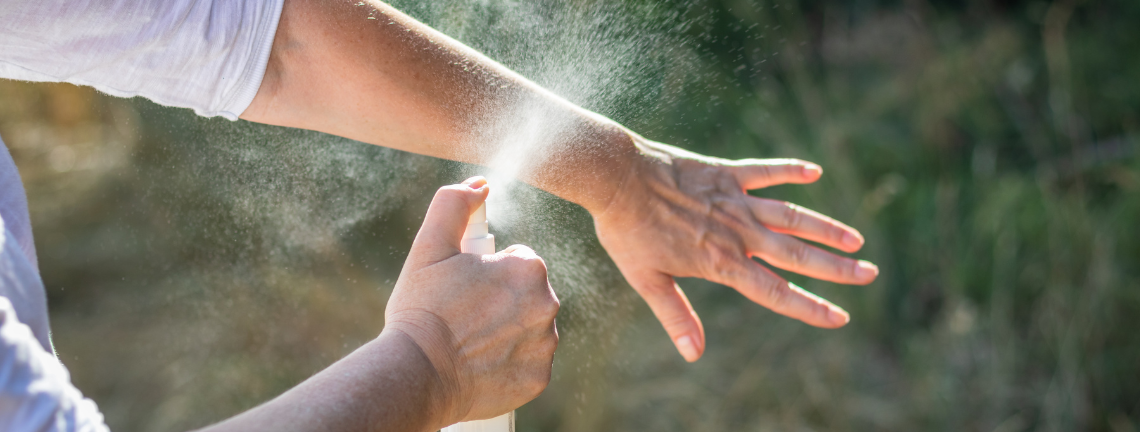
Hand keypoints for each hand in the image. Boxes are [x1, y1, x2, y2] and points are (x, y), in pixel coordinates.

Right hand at [384, 177, 559, 424]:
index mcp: (528, 268)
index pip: (517, 261)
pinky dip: (510, 364)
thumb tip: (480, 185)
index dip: (487, 273)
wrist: (417, 373)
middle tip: (464, 316)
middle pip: (526, 295)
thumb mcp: (429, 246)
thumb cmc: (422, 308)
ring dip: (508, 331)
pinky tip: (481, 364)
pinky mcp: (538, 379)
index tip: (464, 288)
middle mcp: (547, 304)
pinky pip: (529, 364)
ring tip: (470, 341)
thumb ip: (454, 204)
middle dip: (500, 301)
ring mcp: (545, 345)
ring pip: (530, 329)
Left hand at [594, 138, 877, 361]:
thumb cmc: (627, 230)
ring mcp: (735, 200)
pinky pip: (766, 171)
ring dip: (826, 227)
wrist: (616, 176)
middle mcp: (738, 232)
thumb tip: (694, 354)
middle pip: (798, 254)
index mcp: (721, 262)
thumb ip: (675, 315)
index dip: (810, 307)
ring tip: (856, 238)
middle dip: (837, 268)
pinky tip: (815, 171)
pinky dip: (790, 170)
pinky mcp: (726, 173)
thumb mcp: (647, 280)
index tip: (841, 316)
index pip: (776, 291)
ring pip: (792, 215)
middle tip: (870, 274)